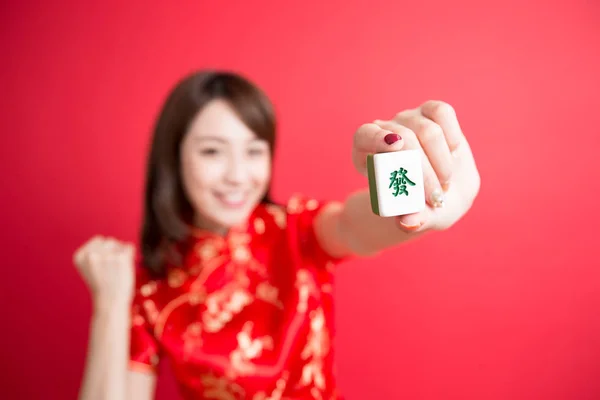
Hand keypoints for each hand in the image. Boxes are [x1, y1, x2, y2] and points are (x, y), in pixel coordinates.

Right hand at [73, 236, 135, 307]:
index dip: (104, 252)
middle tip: (112, 270)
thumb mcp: (90, 268)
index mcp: (80, 256)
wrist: (110, 303)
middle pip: (109, 241)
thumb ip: (93, 253)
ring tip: (117, 270)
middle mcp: (91, 254)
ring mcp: (106, 255)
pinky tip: (125, 268)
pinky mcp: (121, 257)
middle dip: (113, 252)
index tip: (104, 266)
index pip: (98, 240)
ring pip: (119, 244)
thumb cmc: (103, 286)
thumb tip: (102, 239)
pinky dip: (130, 256)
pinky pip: (129, 247)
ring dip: (121, 254)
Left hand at [353, 100, 480, 231]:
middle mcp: (385, 131)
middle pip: (404, 138)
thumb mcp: (414, 218)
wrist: (436, 196)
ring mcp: (408, 120)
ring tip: (444, 184)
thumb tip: (409, 221)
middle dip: (423, 170)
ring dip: (441, 161)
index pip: (365, 136)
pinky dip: (451, 135)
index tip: (394, 148)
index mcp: (366, 151)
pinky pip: (442, 112)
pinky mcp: (431, 113)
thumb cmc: (416, 207)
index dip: (376, 138)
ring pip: (427, 130)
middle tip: (435, 197)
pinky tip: (453, 154)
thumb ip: (412, 220)